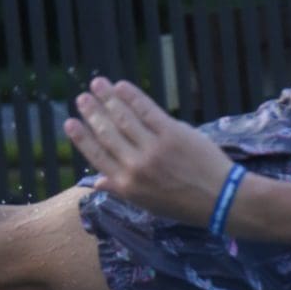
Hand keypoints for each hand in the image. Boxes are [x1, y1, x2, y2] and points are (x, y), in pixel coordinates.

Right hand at [64, 77, 232, 226]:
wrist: (221, 200)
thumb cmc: (185, 204)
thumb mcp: (148, 205)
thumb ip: (121, 190)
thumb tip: (96, 183)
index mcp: (126, 186)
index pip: (96, 156)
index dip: (81, 137)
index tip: (69, 122)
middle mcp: (135, 166)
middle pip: (106, 133)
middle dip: (91, 113)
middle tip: (82, 98)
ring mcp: (153, 149)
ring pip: (123, 118)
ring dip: (107, 98)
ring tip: (97, 84)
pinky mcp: (172, 134)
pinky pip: (147, 110)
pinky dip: (132, 96)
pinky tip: (121, 86)